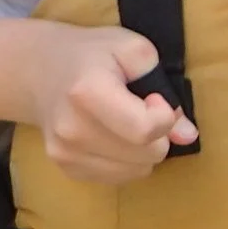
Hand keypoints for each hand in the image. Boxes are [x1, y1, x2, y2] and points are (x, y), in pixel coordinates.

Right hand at [30, 25, 195, 184]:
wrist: (39, 72)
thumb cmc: (92, 55)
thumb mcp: (133, 50)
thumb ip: (165, 87)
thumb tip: (187, 135)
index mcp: (87, 93)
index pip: (146, 130)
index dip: (164, 115)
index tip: (154, 98)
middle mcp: (72, 130)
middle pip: (147, 154)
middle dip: (158, 133)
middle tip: (140, 108)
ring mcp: (65, 154)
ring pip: (138, 171)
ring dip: (145, 150)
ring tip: (126, 122)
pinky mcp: (66, 169)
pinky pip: (120, 178)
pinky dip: (128, 161)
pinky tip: (115, 137)